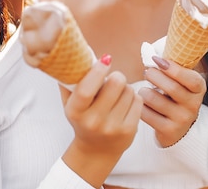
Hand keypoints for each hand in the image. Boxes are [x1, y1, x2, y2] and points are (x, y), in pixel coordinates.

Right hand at [60, 56, 142, 186]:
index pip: (86, 89)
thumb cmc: (83, 120)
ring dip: (125, 87)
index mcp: (76, 111)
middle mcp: (93, 121)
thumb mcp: (70, 103)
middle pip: (116, 83)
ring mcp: (113, 127)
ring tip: (117, 95)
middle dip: (116, 76)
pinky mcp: (129, 130)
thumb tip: (73, 56)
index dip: (98, 71)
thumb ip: (69, 81)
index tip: (105, 60)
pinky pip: (138, 100)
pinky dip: (133, 97)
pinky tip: (125, 104)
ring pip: (129, 90)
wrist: (95, 151)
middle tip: (112, 80)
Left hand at [139, 56, 206, 146]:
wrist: (176, 129)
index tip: (156, 60)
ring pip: (154, 99)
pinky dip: (140, 106)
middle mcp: (194, 105)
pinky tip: (143, 104)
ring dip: (144, 91)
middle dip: (154, 76)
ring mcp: (182, 120)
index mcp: (199, 88)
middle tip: (147, 72)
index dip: (172, 68)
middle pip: (171, 87)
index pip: (190, 78)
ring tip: (144, 90)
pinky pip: (146, 113)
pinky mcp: (169, 131)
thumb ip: (170, 66)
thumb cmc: (174, 96)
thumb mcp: (180, 81)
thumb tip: (147, 49)